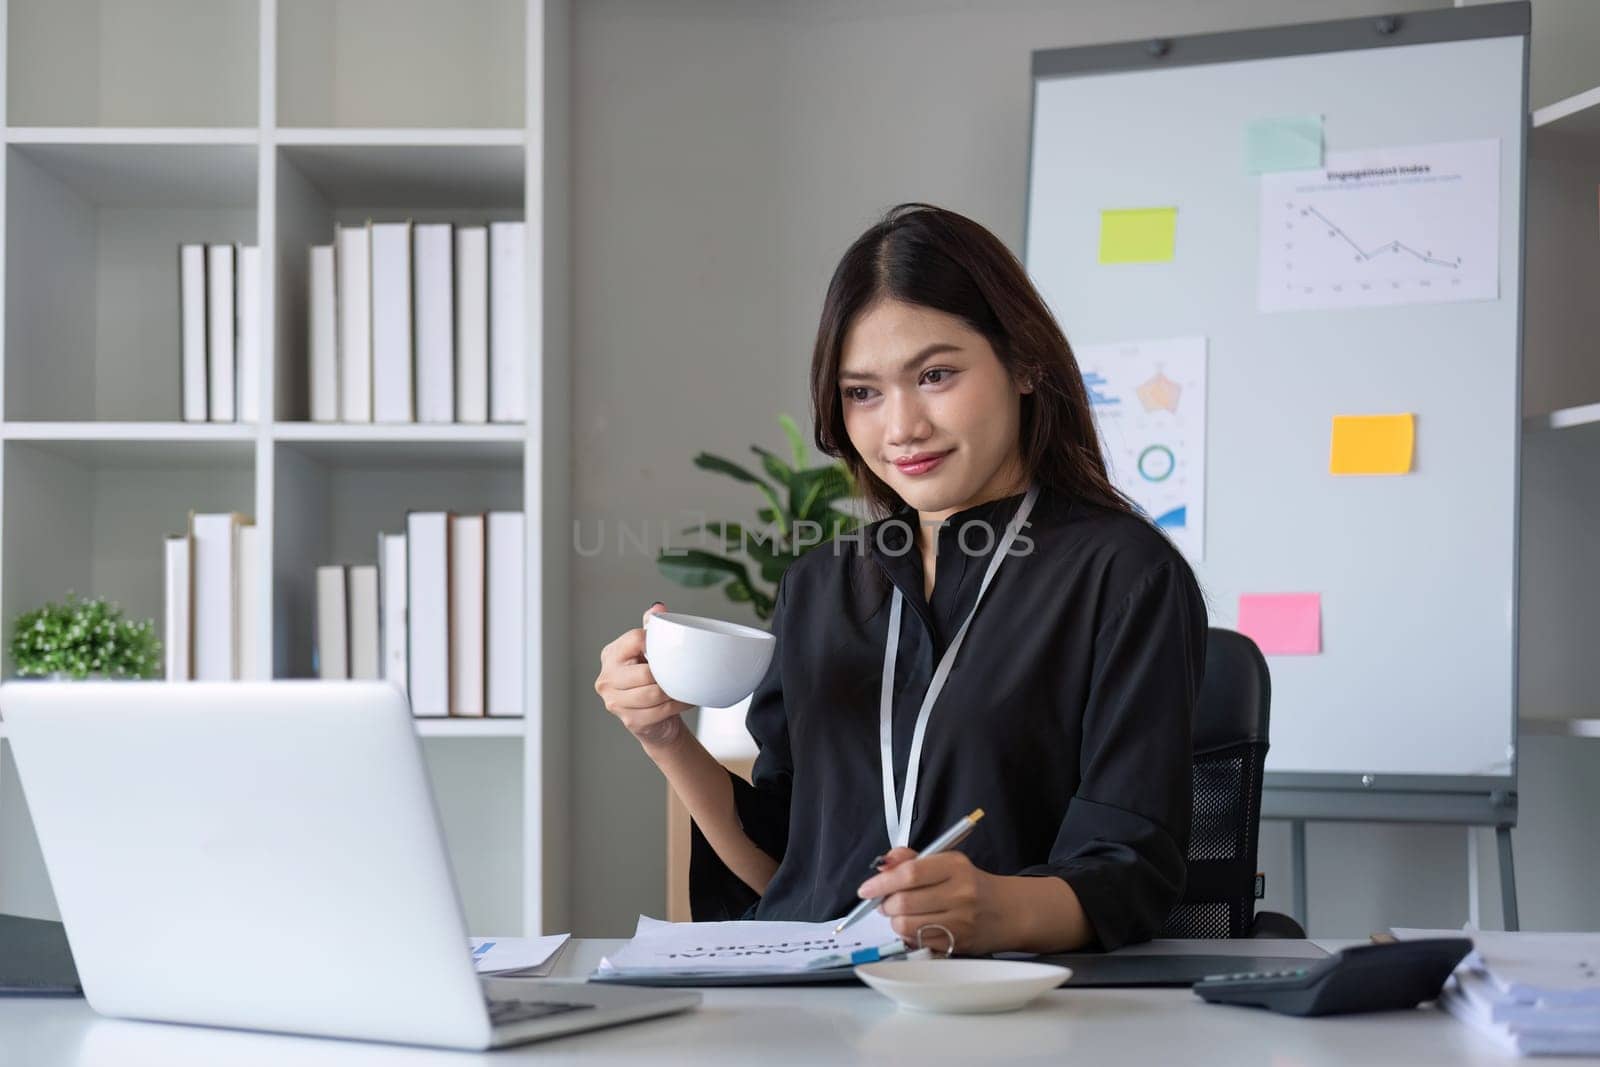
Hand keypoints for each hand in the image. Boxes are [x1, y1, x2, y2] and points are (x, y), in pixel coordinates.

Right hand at [594, 603, 693, 746]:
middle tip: (681, 672)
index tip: (667, 648)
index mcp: (610, 654)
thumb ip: (652, 627)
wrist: (654, 719)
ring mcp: (614, 702)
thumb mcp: (649, 650)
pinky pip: (660, 711)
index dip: (654, 642)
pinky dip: (676, 705)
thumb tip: (658, 607)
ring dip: (674, 691)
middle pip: (645, 673)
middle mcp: (606, 678)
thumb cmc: (650, 679)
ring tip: (685, 686)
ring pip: (653, 694)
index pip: (635, 639)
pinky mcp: (629, 721)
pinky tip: (684, 700)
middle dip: (666, 674)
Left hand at [857, 848, 1005, 955]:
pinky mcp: (957, 944)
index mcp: (955, 867)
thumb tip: (882, 864)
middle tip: (885, 902)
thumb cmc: (973, 884)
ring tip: (900, 914)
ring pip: (906, 926)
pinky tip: (915, 926)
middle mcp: (959, 894)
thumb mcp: (947, 862)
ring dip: (894, 921)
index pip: (910, 874)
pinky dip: (907, 935)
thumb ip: (912, 859)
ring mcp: (960, 922)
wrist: (1009, 911)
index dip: (882, 882)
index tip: (867, 889)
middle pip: (904, 903)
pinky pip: (917, 942)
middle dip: (885, 904)